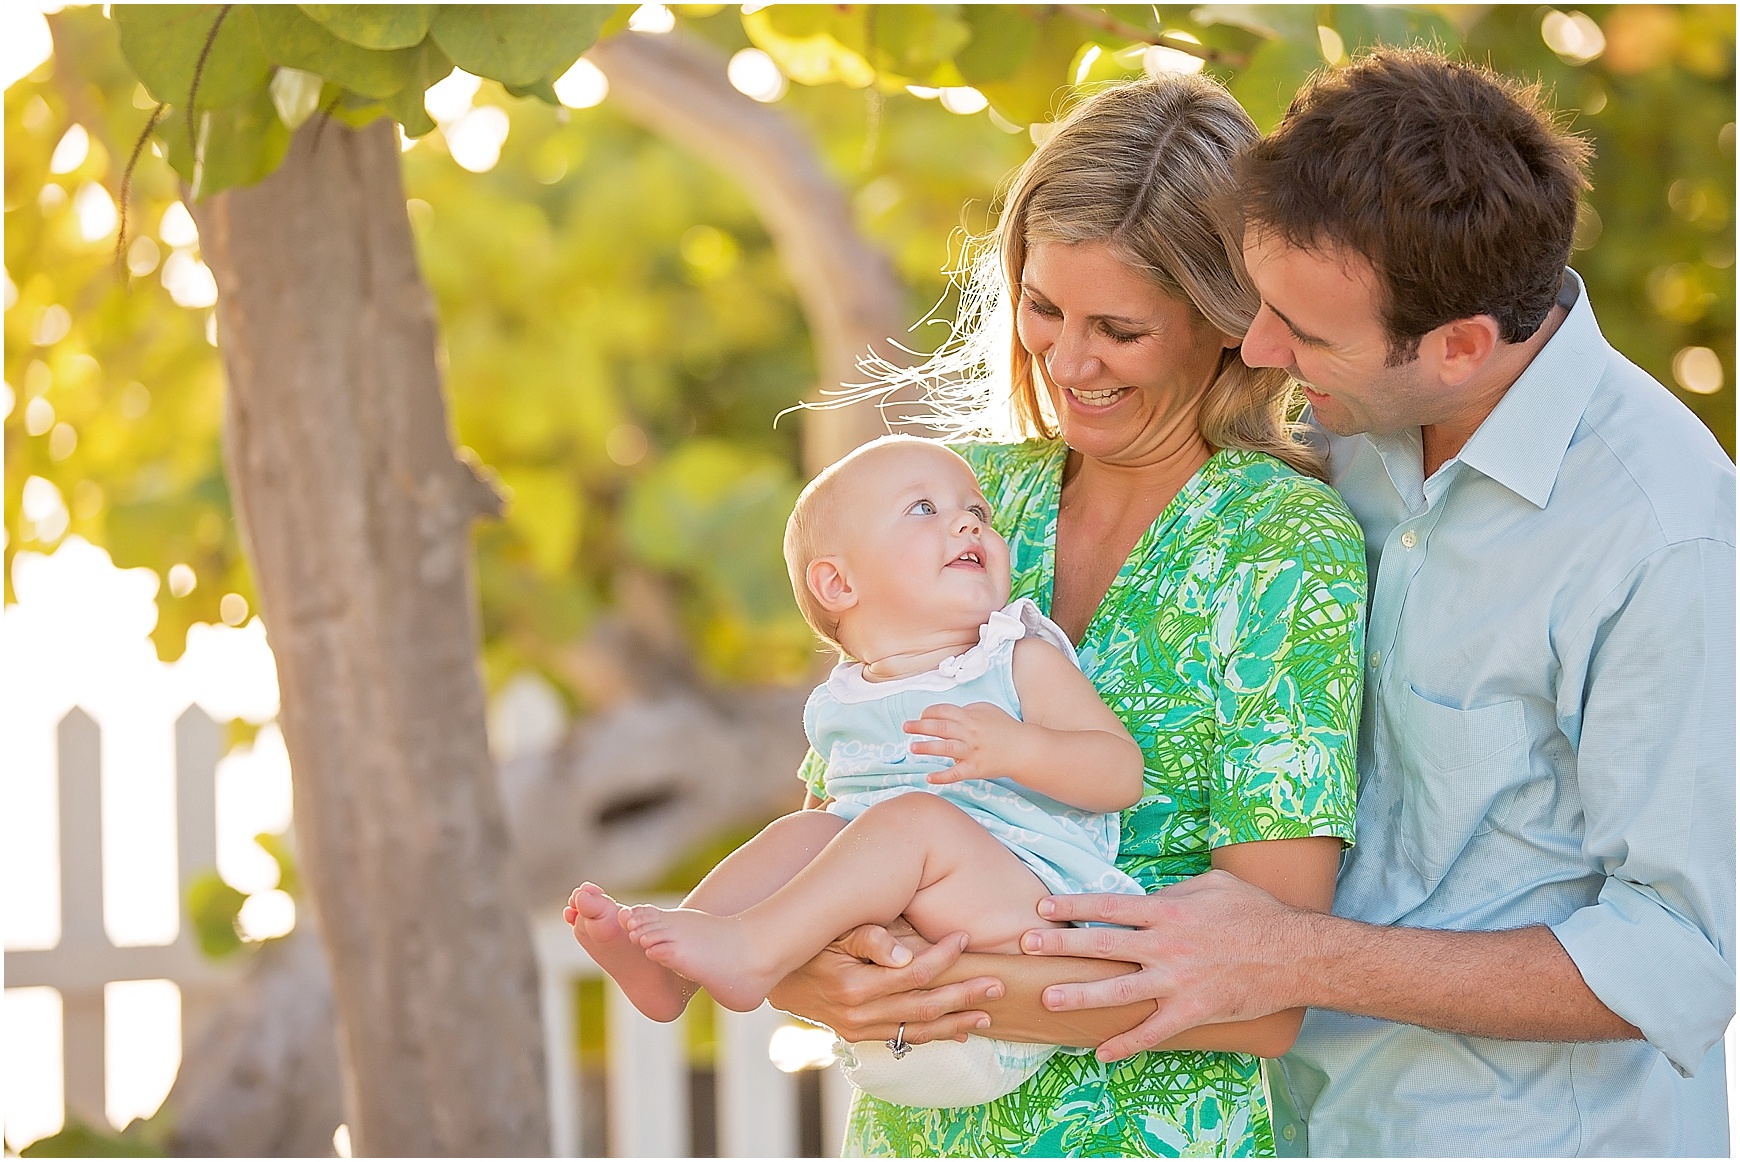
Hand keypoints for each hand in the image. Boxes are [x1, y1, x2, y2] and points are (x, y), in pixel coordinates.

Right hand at [766, 923, 1005, 1045]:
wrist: (773, 973)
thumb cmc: (811, 941)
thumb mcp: (835, 931)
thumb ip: (870, 939)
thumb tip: (905, 954)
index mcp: (854, 983)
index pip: (913, 973)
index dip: (943, 956)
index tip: (965, 938)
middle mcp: (858, 1013)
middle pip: (924, 1006)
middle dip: (964, 994)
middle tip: (998, 982)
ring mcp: (859, 1029)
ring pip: (918, 1029)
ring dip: (957, 1021)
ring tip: (989, 1013)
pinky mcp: (859, 1036)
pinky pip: (904, 1040)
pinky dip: (934, 1036)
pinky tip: (960, 1032)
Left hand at [905, 702, 1024, 783]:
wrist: (1023, 749)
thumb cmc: (1004, 727)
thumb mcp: (987, 710)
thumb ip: (967, 709)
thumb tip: (949, 712)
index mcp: (970, 717)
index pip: (944, 711)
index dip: (930, 712)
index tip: (922, 716)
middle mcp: (969, 733)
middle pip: (941, 728)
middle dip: (921, 726)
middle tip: (906, 727)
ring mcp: (972, 752)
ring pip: (945, 748)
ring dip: (927, 748)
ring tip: (912, 747)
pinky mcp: (975, 769)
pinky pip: (956, 773)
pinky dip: (942, 776)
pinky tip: (929, 778)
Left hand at [1018, 870, 1307, 1061]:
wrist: (1295, 954)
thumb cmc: (1256, 913)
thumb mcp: (1213, 885)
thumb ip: (1175, 890)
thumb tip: (1149, 895)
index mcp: (1167, 911)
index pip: (1108, 906)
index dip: (1072, 906)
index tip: (1042, 907)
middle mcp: (1165, 946)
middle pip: (1102, 945)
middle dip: (1060, 946)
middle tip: (1025, 946)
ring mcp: (1176, 981)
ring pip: (1117, 990)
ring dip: (1079, 995)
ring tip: (1047, 999)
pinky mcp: (1191, 1011)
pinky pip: (1152, 1032)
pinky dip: (1126, 1044)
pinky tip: (1102, 1053)